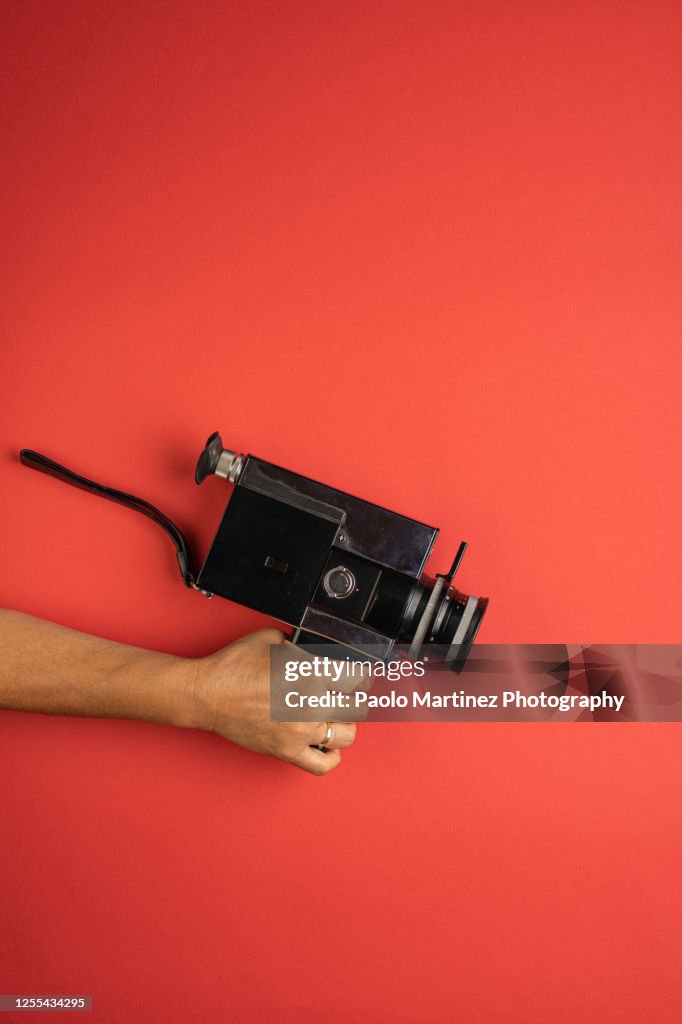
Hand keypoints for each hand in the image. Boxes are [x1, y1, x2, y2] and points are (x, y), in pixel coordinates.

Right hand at [186, 628, 357, 774]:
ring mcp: (300, 730)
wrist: (207, 694)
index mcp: (310, 672)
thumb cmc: (234, 667)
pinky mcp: (287, 751)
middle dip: (352, 698)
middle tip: (345, 694)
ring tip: (336, 716)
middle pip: (357, 707)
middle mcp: (310, 703)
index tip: (359, 676)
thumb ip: (300, 642)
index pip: (358, 678)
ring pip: (347, 735)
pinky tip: (328, 745)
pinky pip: (323, 765)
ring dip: (345, 724)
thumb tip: (316, 648)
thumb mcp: (272, 638)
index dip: (361, 676)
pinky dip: (332, 757)